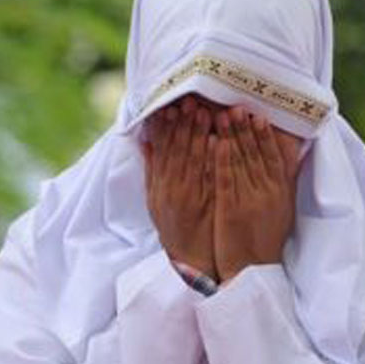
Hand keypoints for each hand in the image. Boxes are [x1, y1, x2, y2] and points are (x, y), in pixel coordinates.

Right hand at [141, 97, 216, 278]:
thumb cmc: (176, 228)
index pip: (163, 151)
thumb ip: (154, 171)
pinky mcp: (209, 204)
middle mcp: (174, 189)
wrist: (193, 261)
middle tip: (189, 102)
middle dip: (183, 125)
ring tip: (205, 112)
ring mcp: (192, 197)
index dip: (166, 128)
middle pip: (179, 152)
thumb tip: (146, 142)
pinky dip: (214, 160)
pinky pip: (212, 178)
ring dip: (199, 135)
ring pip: (195, 161)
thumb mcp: (157, 200)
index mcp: (162, 186)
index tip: (169, 107)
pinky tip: (218, 142)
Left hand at [213, 106, 301, 283]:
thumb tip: (293, 155)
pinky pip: (227, 180)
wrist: (254, 271)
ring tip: (222, 115)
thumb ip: (285, 181)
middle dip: (246, 129)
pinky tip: (215, 143)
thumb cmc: (266, 240)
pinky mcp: (232, 210)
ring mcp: (250, 200)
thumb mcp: (282, 209)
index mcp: (280, 192)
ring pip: (240, 162)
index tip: (259, 115)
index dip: (265, 136)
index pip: (274, 157)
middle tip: (238, 106)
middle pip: (257, 155)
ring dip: (231, 137)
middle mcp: (268, 193)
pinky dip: (222, 160)